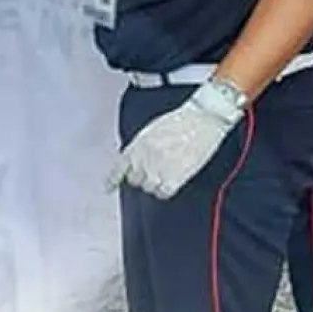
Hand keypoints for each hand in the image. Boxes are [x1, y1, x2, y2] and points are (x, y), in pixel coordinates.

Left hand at [106, 81, 242, 199]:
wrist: (204, 118)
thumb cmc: (183, 119)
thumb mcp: (153, 129)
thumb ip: (141, 147)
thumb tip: (137, 160)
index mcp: (138, 144)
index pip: (119, 168)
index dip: (113, 180)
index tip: (108, 188)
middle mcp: (144, 158)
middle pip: (134, 181)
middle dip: (142, 177)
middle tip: (155, 170)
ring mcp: (158, 169)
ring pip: (149, 188)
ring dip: (156, 183)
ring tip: (168, 172)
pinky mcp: (174, 178)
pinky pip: (163, 193)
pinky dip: (166, 191)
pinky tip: (173, 182)